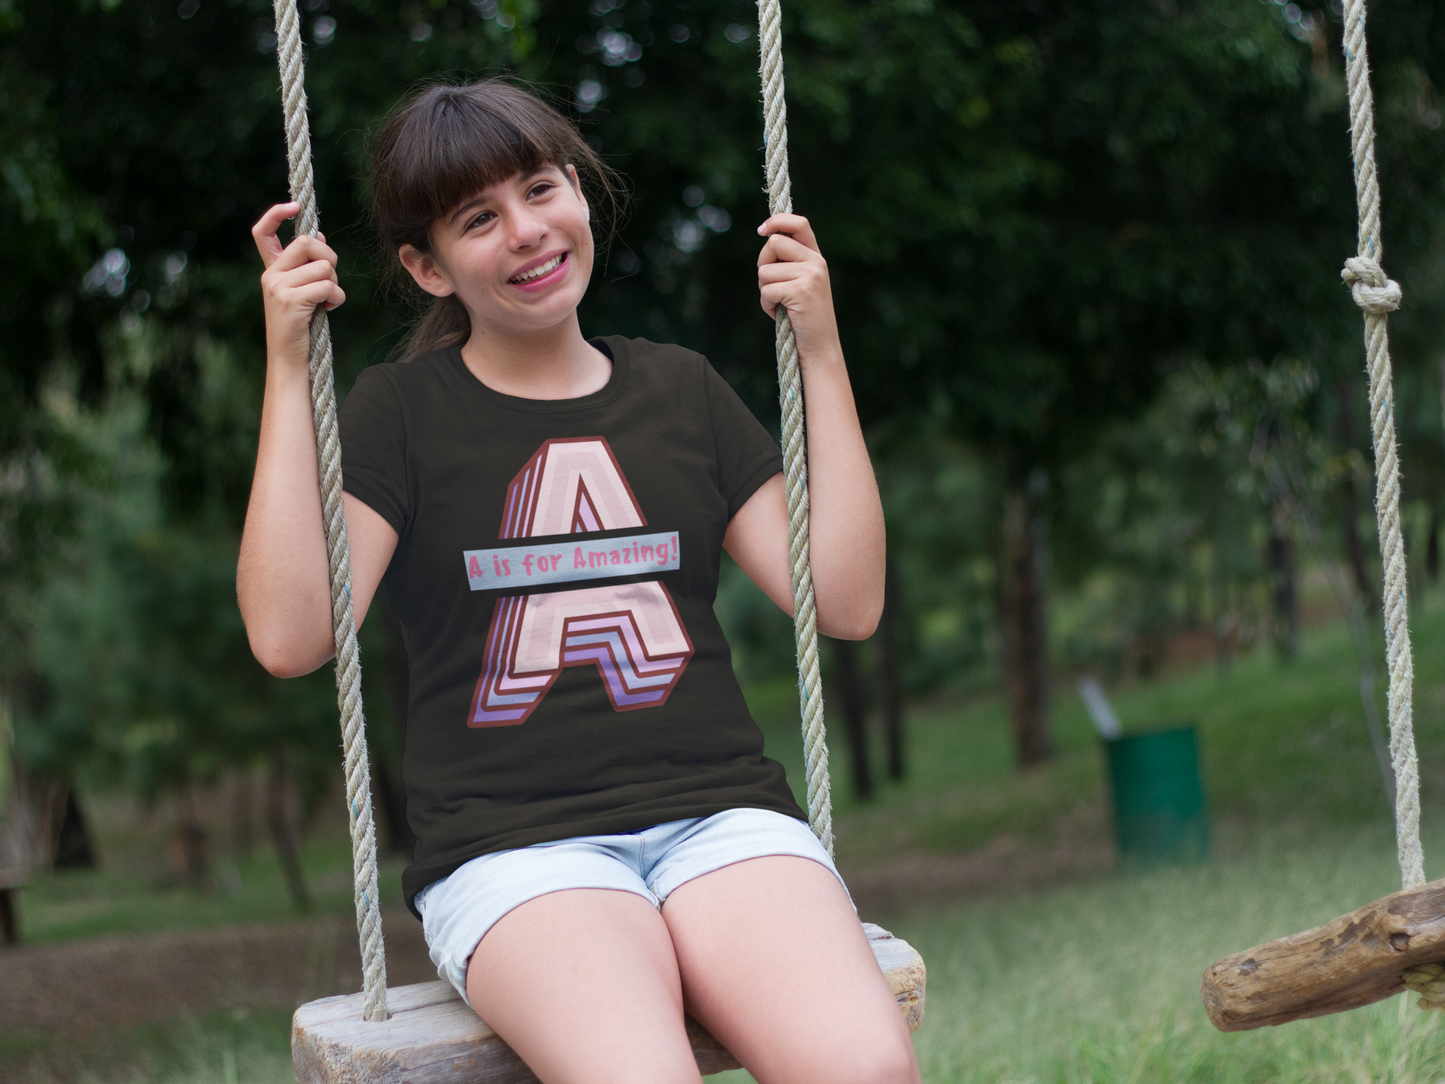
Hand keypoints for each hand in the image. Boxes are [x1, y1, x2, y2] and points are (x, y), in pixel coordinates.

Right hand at [252, 202, 344, 367]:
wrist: (291, 360)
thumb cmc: (303, 327)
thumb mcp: (304, 291)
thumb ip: (308, 266)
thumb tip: (320, 236)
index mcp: (271, 270)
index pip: (262, 232)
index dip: (276, 214)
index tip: (295, 205)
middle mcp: (270, 275)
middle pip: (308, 242)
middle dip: (330, 258)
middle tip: (330, 280)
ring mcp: (278, 287)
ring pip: (324, 267)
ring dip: (336, 284)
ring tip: (328, 301)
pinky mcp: (290, 301)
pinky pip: (327, 286)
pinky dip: (336, 298)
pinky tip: (328, 310)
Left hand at [756, 213, 841, 367]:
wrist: (820, 346)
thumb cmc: (804, 317)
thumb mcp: (801, 283)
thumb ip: (790, 261)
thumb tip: (767, 236)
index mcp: (816, 257)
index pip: (799, 223)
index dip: (777, 221)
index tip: (761, 230)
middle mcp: (816, 262)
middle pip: (774, 243)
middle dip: (763, 264)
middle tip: (772, 286)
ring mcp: (810, 275)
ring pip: (765, 270)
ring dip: (764, 290)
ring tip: (779, 304)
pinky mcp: (800, 291)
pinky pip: (766, 290)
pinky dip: (766, 305)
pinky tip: (778, 314)